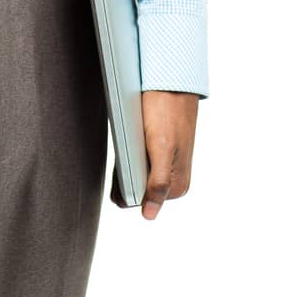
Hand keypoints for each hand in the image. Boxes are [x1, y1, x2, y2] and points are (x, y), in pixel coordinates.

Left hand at [109, 89, 199, 219]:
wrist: (172, 81)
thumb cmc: (168, 111)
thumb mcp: (162, 148)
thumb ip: (158, 183)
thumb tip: (149, 215)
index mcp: (177, 187)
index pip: (139, 200)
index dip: (123, 187)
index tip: (120, 168)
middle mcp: (173, 180)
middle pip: (137, 187)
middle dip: (124, 175)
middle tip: (125, 150)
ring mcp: (167, 165)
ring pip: (135, 173)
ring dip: (126, 163)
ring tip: (127, 141)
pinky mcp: (160, 151)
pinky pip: (138, 160)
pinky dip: (129, 154)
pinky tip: (127, 140)